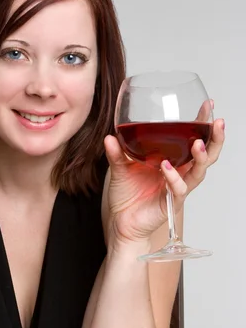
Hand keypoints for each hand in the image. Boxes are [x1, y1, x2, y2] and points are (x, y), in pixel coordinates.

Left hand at [104, 105, 224, 243]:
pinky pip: (179, 189)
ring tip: (198, 144)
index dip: (202, 123)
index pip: (192, 139)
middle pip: (207, 154)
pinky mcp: (172, 202)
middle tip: (217, 123)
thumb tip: (110, 137)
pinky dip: (174, 178)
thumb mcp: (119, 169)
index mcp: (171, 160)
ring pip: (199, 171)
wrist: (121, 223)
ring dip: (201, 156)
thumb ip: (117, 153)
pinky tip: (167, 167)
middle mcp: (179, 172)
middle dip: (215, 139)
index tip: (209, 105)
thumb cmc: (126, 196)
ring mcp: (178, 187)